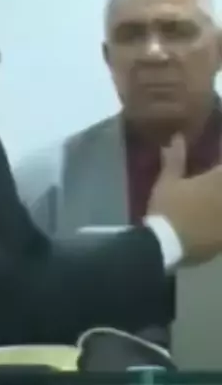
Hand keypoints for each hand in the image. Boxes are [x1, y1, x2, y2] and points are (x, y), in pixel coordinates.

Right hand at [148, 134, 221, 264]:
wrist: (168, 246)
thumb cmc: (167, 209)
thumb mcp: (166, 182)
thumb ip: (175, 160)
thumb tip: (177, 138)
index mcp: (216, 181)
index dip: (218, 170)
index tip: (214, 169)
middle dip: (218, 184)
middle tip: (208, 187)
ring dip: (217, 202)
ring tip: (209, 204)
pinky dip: (218, 225)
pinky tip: (211, 223)